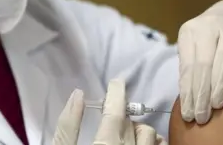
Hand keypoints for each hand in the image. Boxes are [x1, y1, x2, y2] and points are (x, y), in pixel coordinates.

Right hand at [52, 79, 166, 144]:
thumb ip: (68, 125)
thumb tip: (77, 95)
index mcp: (106, 143)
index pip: (117, 109)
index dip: (117, 92)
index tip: (116, 83)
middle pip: (134, 123)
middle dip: (124, 116)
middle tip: (112, 119)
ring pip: (151, 136)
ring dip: (140, 131)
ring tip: (126, 135)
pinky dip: (154, 143)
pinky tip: (142, 144)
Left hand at [177, 0, 222, 123]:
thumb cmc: (213, 38)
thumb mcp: (198, 47)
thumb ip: (194, 69)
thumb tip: (189, 103)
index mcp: (189, 32)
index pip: (187, 67)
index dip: (188, 92)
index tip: (188, 115)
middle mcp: (208, 25)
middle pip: (203, 64)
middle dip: (201, 93)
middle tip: (202, 117)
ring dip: (219, 84)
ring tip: (217, 106)